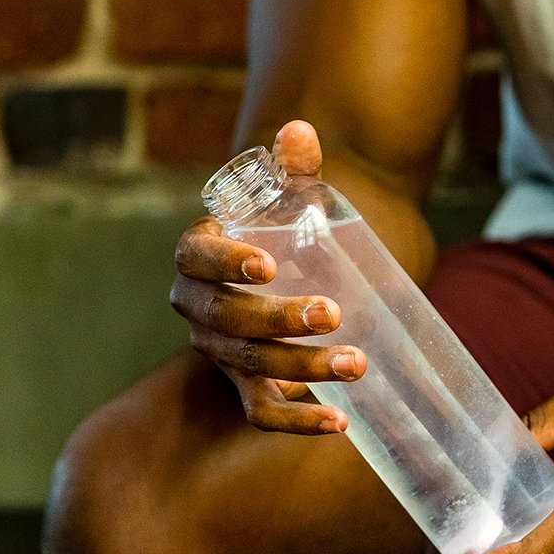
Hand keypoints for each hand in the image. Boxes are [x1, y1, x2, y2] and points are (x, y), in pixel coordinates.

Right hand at [170, 120, 367, 433]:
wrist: (286, 277)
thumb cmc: (282, 229)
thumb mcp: (288, 197)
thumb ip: (294, 167)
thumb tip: (301, 131)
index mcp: (197, 255)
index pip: (196, 259)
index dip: (225, 263)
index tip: (266, 263)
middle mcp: (199, 309)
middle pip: (229, 321)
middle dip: (279, 321)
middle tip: (334, 313)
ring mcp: (221, 352)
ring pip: (253, 366)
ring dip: (304, 367)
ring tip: (357, 363)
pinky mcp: (247, 387)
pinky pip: (263, 412)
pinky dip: (299, 421)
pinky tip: (339, 422)